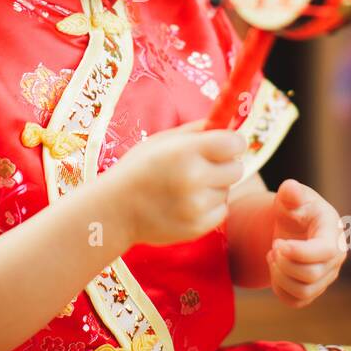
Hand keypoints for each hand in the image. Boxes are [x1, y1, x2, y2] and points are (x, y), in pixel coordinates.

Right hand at [110, 118, 247, 246]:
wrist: (114, 209)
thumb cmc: (138, 169)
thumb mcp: (162, 141)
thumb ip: (196, 131)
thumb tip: (228, 123)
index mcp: (185, 151)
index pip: (234, 144)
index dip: (232, 143)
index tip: (225, 146)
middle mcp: (193, 178)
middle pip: (236, 168)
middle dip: (224, 165)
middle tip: (203, 167)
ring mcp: (196, 206)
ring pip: (227, 191)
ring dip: (213, 188)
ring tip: (185, 188)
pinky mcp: (197, 227)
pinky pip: (221, 212)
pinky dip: (210, 207)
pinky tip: (186, 204)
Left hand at [266, 179, 347, 308]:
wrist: (293, 224)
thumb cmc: (295, 207)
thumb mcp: (291, 196)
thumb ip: (290, 192)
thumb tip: (290, 188)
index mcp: (334, 234)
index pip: (325, 252)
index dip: (299, 253)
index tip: (277, 243)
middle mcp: (336, 258)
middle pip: (312, 276)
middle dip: (285, 264)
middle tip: (273, 246)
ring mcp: (326, 276)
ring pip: (304, 292)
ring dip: (280, 277)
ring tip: (273, 256)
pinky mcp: (314, 288)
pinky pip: (296, 301)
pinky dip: (279, 289)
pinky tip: (275, 269)